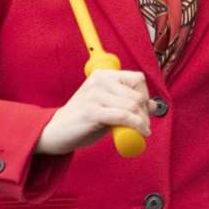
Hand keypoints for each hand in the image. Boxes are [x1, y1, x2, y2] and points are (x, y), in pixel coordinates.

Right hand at [34, 68, 151, 154]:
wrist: (55, 131)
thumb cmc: (83, 119)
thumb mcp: (107, 105)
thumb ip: (126, 102)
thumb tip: (154, 105)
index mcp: (103, 75)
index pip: (138, 79)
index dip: (145, 95)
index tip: (145, 110)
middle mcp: (99, 81)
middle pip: (137, 94)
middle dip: (146, 113)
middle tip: (145, 126)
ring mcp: (95, 95)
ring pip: (133, 106)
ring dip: (142, 122)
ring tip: (142, 131)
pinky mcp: (92, 112)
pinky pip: (124, 117)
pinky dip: (136, 126)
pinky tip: (139, 133)